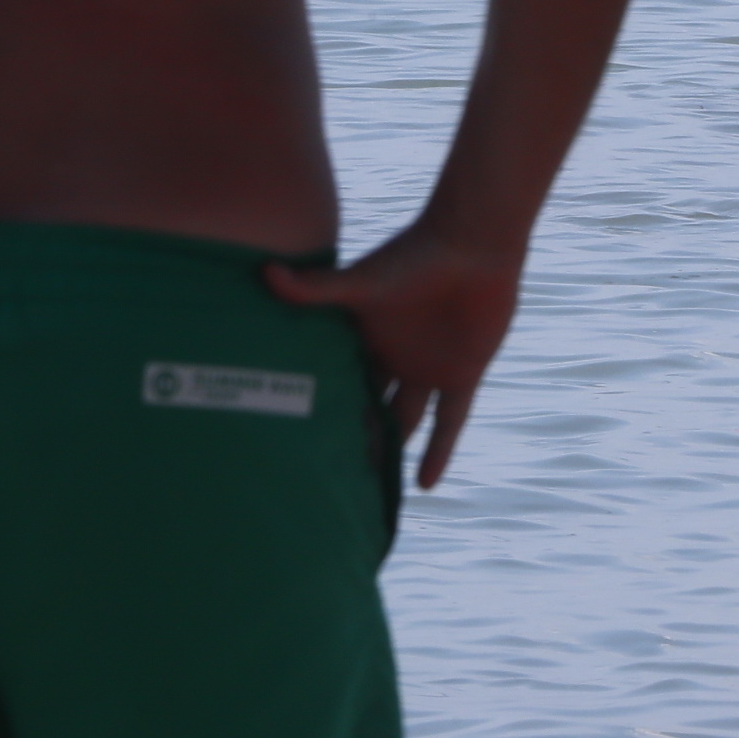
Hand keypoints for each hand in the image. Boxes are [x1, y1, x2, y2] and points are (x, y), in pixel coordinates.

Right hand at [266, 227, 525, 489]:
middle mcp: (393, 359)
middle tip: (325, 483)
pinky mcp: (462, 374)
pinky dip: (439, 451)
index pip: (338, 385)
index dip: (321, 413)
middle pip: (369, 410)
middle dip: (353, 441)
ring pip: (406, 422)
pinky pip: (449, 422)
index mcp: (365, 338)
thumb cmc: (415, 254)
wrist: (473, 244)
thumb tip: (265, 271)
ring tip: (371, 493)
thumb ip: (316, 289)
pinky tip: (425, 485)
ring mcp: (428, 369)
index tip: (295, 448)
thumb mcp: (362, 283)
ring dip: (392, 452)